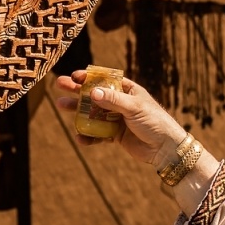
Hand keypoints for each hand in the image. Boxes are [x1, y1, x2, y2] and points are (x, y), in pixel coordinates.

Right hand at [51, 70, 183, 164]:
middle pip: (94, 94)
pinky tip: (80, 137)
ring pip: (92, 113)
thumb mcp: (134, 107)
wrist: (165, 148)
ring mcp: (116, 119)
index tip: (74, 76)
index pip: (104, 80)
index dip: (88, 77)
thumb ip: (113, 100)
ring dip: (77, 110)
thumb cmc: (154, 121)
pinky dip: (89, 135)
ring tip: (61, 106)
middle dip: (76, 90)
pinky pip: (97, 134)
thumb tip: (92, 92)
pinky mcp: (115, 135)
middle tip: (59, 84)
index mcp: (126, 90)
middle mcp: (119, 103)